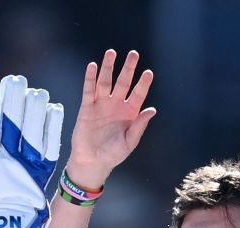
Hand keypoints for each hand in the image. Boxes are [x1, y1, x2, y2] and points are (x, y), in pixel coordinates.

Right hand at [65, 48, 154, 187]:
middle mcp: (116, 105)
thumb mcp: (129, 142)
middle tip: (133, 54)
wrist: (92, 162)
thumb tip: (152, 110)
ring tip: (111, 53)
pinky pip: (89, 90)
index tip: (148, 73)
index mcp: (129, 113)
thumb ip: (139, 126)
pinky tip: (93, 67)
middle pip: (123, 82)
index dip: (143, 84)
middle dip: (128, 68)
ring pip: (105, 82)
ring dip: (108, 67)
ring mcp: (101, 105)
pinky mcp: (87, 108)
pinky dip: (90, 78)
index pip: (138, 94)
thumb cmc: (113, 154)